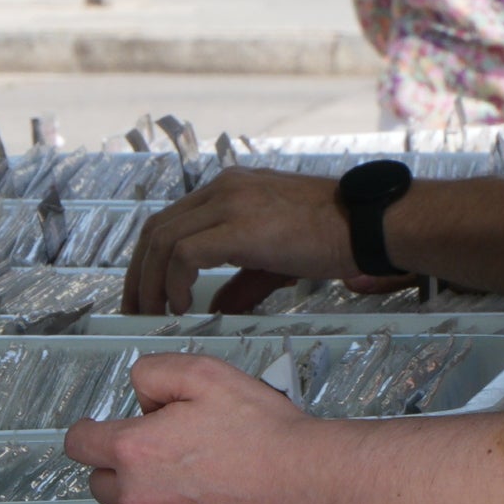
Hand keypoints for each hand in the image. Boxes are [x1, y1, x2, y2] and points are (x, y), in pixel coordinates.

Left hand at [63, 353, 334, 503]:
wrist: (306, 481)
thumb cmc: (265, 434)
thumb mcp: (206, 374)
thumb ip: (155, 372)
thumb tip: (138, 390)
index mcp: (136, 448)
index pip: (78, 443)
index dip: (90, 430)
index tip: (99, 430)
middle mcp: (140, 494)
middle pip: (98, 480)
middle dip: (120, 462)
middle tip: (160, 447)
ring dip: (143, 494)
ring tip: (186, 475)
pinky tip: (196, 502)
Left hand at [124, 168, 358, 315]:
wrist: (368, 224)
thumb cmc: (331, 238)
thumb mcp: (274, 261)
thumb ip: (240, 283)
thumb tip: (214, 308)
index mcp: (229, 189)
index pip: (170, 221)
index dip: (149, 261)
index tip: (144, 296)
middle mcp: (223, 188)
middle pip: (156, 229)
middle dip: (139, 274)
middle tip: (135, 311)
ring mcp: (229, 202)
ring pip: (162, 240)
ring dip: (150, 282)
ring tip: (154, 315)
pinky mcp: (239, 225)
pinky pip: (184, 253)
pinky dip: (173, 281)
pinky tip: (182, 306)